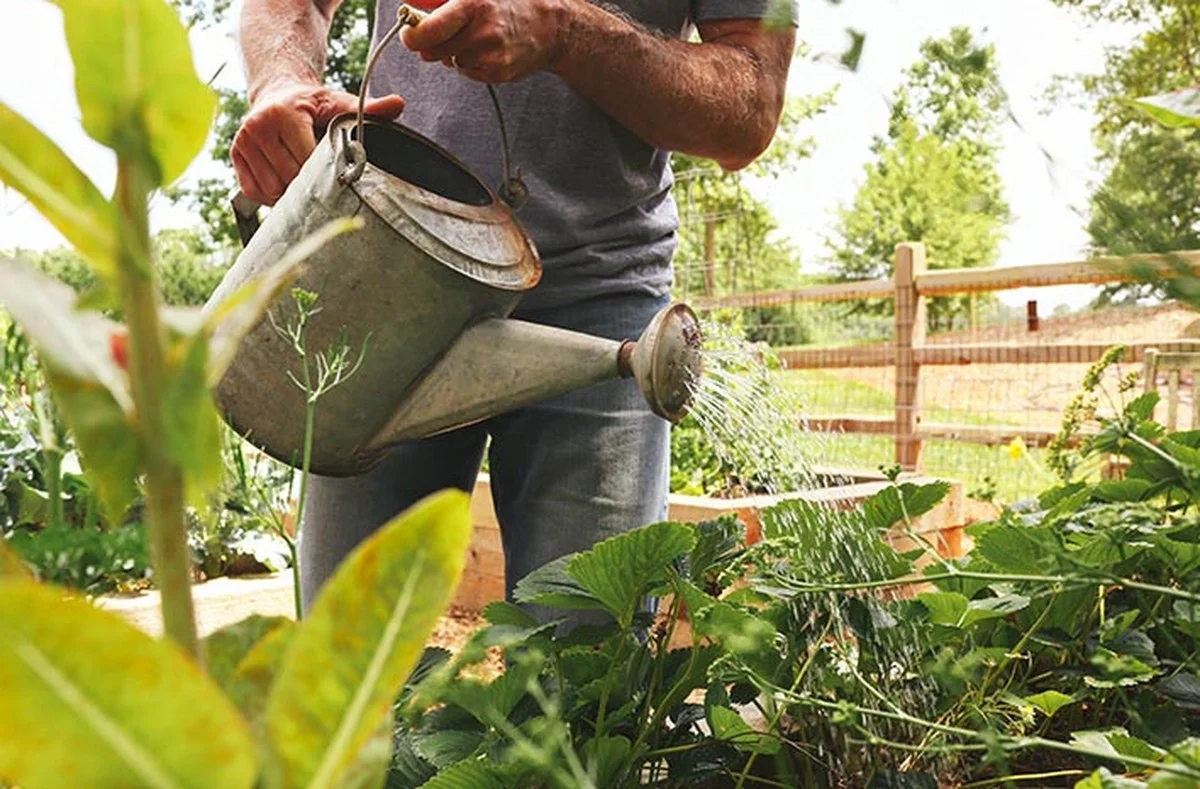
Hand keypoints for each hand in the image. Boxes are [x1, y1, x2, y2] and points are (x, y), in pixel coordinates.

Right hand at [231, 80, 405, 205]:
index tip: (339, 178)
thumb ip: (369, 109)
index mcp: (284, 114)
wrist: (278, 93)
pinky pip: (254, 192)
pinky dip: (272, 195)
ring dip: (290, 194)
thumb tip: (400, 104)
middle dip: (309, 186)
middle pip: (289, 177)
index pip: (306, 160)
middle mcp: (257, 126)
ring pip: (272, 189)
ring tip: (304, 180)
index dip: (325, 174)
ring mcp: (242, 141)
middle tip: (323, 183)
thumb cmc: (314, 105)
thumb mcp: (340, 103)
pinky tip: (285, 183)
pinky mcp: (234, 155)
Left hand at [400, 0, 572, 82]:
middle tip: (445, 32)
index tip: (409, 33)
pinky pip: (466, 72)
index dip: (412, 34)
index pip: (429, 29)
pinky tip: (487, 49)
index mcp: (473, 4)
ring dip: (454, 51)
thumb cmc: (510, 3)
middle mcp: (482, 32)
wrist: (551, 26)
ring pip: (449, 61)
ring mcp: (490, 56)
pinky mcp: (497, 73)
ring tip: (477, 37)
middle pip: (432, 50)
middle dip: (431, 43)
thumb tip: (409, 6)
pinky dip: (470, 62)